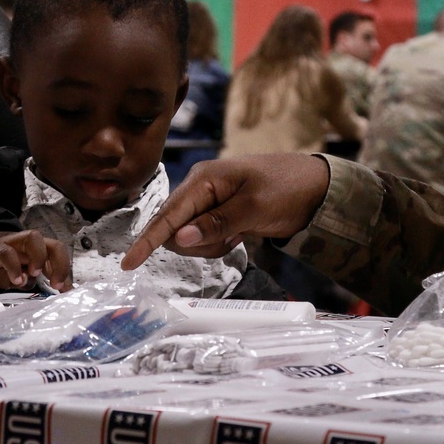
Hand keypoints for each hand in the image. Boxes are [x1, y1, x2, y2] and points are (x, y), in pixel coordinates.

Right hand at [0, 230, 72, 292]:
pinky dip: (13, 267)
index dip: (65, 272)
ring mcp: (10, 243)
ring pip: (33, 237)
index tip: (66, 290)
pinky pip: (6, 252)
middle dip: (61, 264)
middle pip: (53, 244)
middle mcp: (27, 245)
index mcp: (36, 252)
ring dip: (39, 257)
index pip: (58, 256)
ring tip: (35, 275)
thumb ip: (29, 282)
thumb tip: (36, 284)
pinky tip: (15, 280)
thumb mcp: (16, 278)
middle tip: (56, 285)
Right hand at [122, 154, 330, 268]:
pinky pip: (206, 240)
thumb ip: (217, 223)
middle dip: (200, 243)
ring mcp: (209, 203)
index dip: (148, 240)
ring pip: (191, 240)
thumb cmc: (286, 188)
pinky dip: (220, 244)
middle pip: (176, 231)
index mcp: (204, 179)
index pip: (168, 214)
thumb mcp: (254, 207)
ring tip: (241, 232)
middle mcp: (200, 189)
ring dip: (212, 246)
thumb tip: (180, 238)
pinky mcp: (218, 215)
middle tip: (234, 236)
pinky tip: (241, 233)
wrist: (315, 187)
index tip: (128, 263)